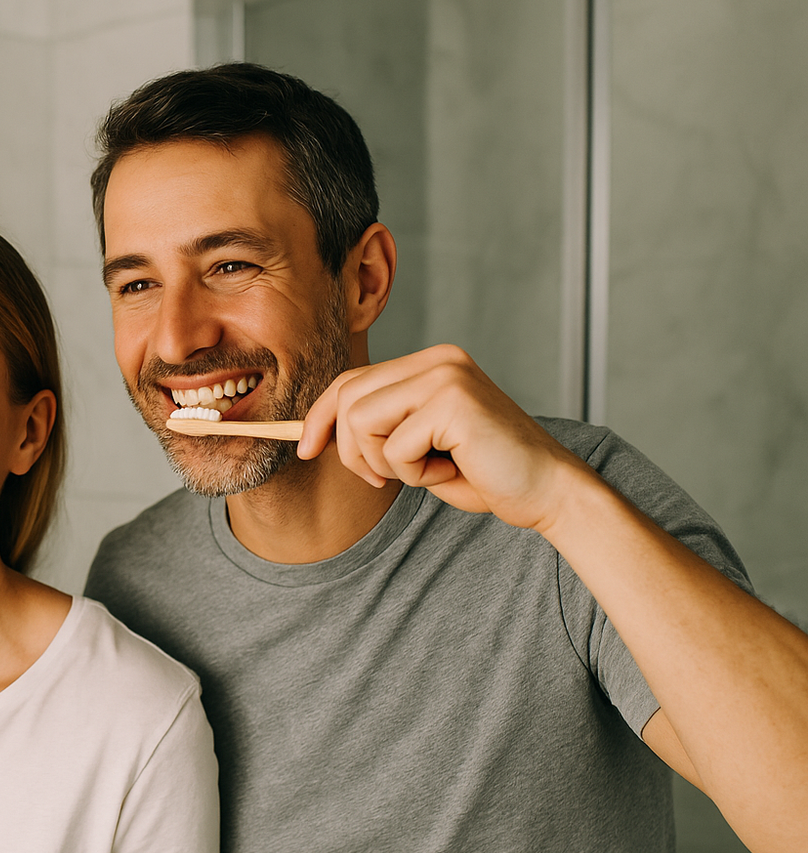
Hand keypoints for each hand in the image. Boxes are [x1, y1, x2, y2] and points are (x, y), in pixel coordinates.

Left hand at [297, 345, 593, 532]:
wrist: (546, 492)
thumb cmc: (483, 473)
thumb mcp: (418, 445)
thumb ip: (378, 427)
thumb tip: (314, 432)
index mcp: (430, 363)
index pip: (351, 380)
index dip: (320, 416)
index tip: (306, 449)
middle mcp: (438, 360)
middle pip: (347, 398)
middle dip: (350, 450)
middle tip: (381, 478)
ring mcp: (446, 376)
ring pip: (361, 421)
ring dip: (383, 464)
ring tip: (427, 470)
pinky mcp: (452, 401)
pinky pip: (393, 448)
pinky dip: (413, 475)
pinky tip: (450, 472)